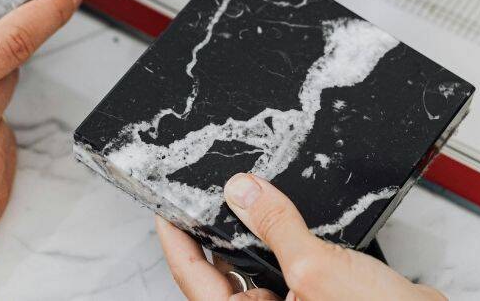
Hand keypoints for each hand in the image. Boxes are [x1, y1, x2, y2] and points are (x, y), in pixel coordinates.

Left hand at [157, 173, 442, 299]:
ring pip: (254, 265)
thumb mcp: (316, 269)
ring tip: (245, 194)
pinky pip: (284, 264)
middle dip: (213, 228)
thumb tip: (242, 193)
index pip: (192, 277)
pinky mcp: (313, 299)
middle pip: (220, 270)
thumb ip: (275, 228)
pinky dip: (283, 238)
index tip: (163, 205)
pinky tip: (285, 214)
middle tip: (203, 188)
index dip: (174, 238)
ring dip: (251, 232)